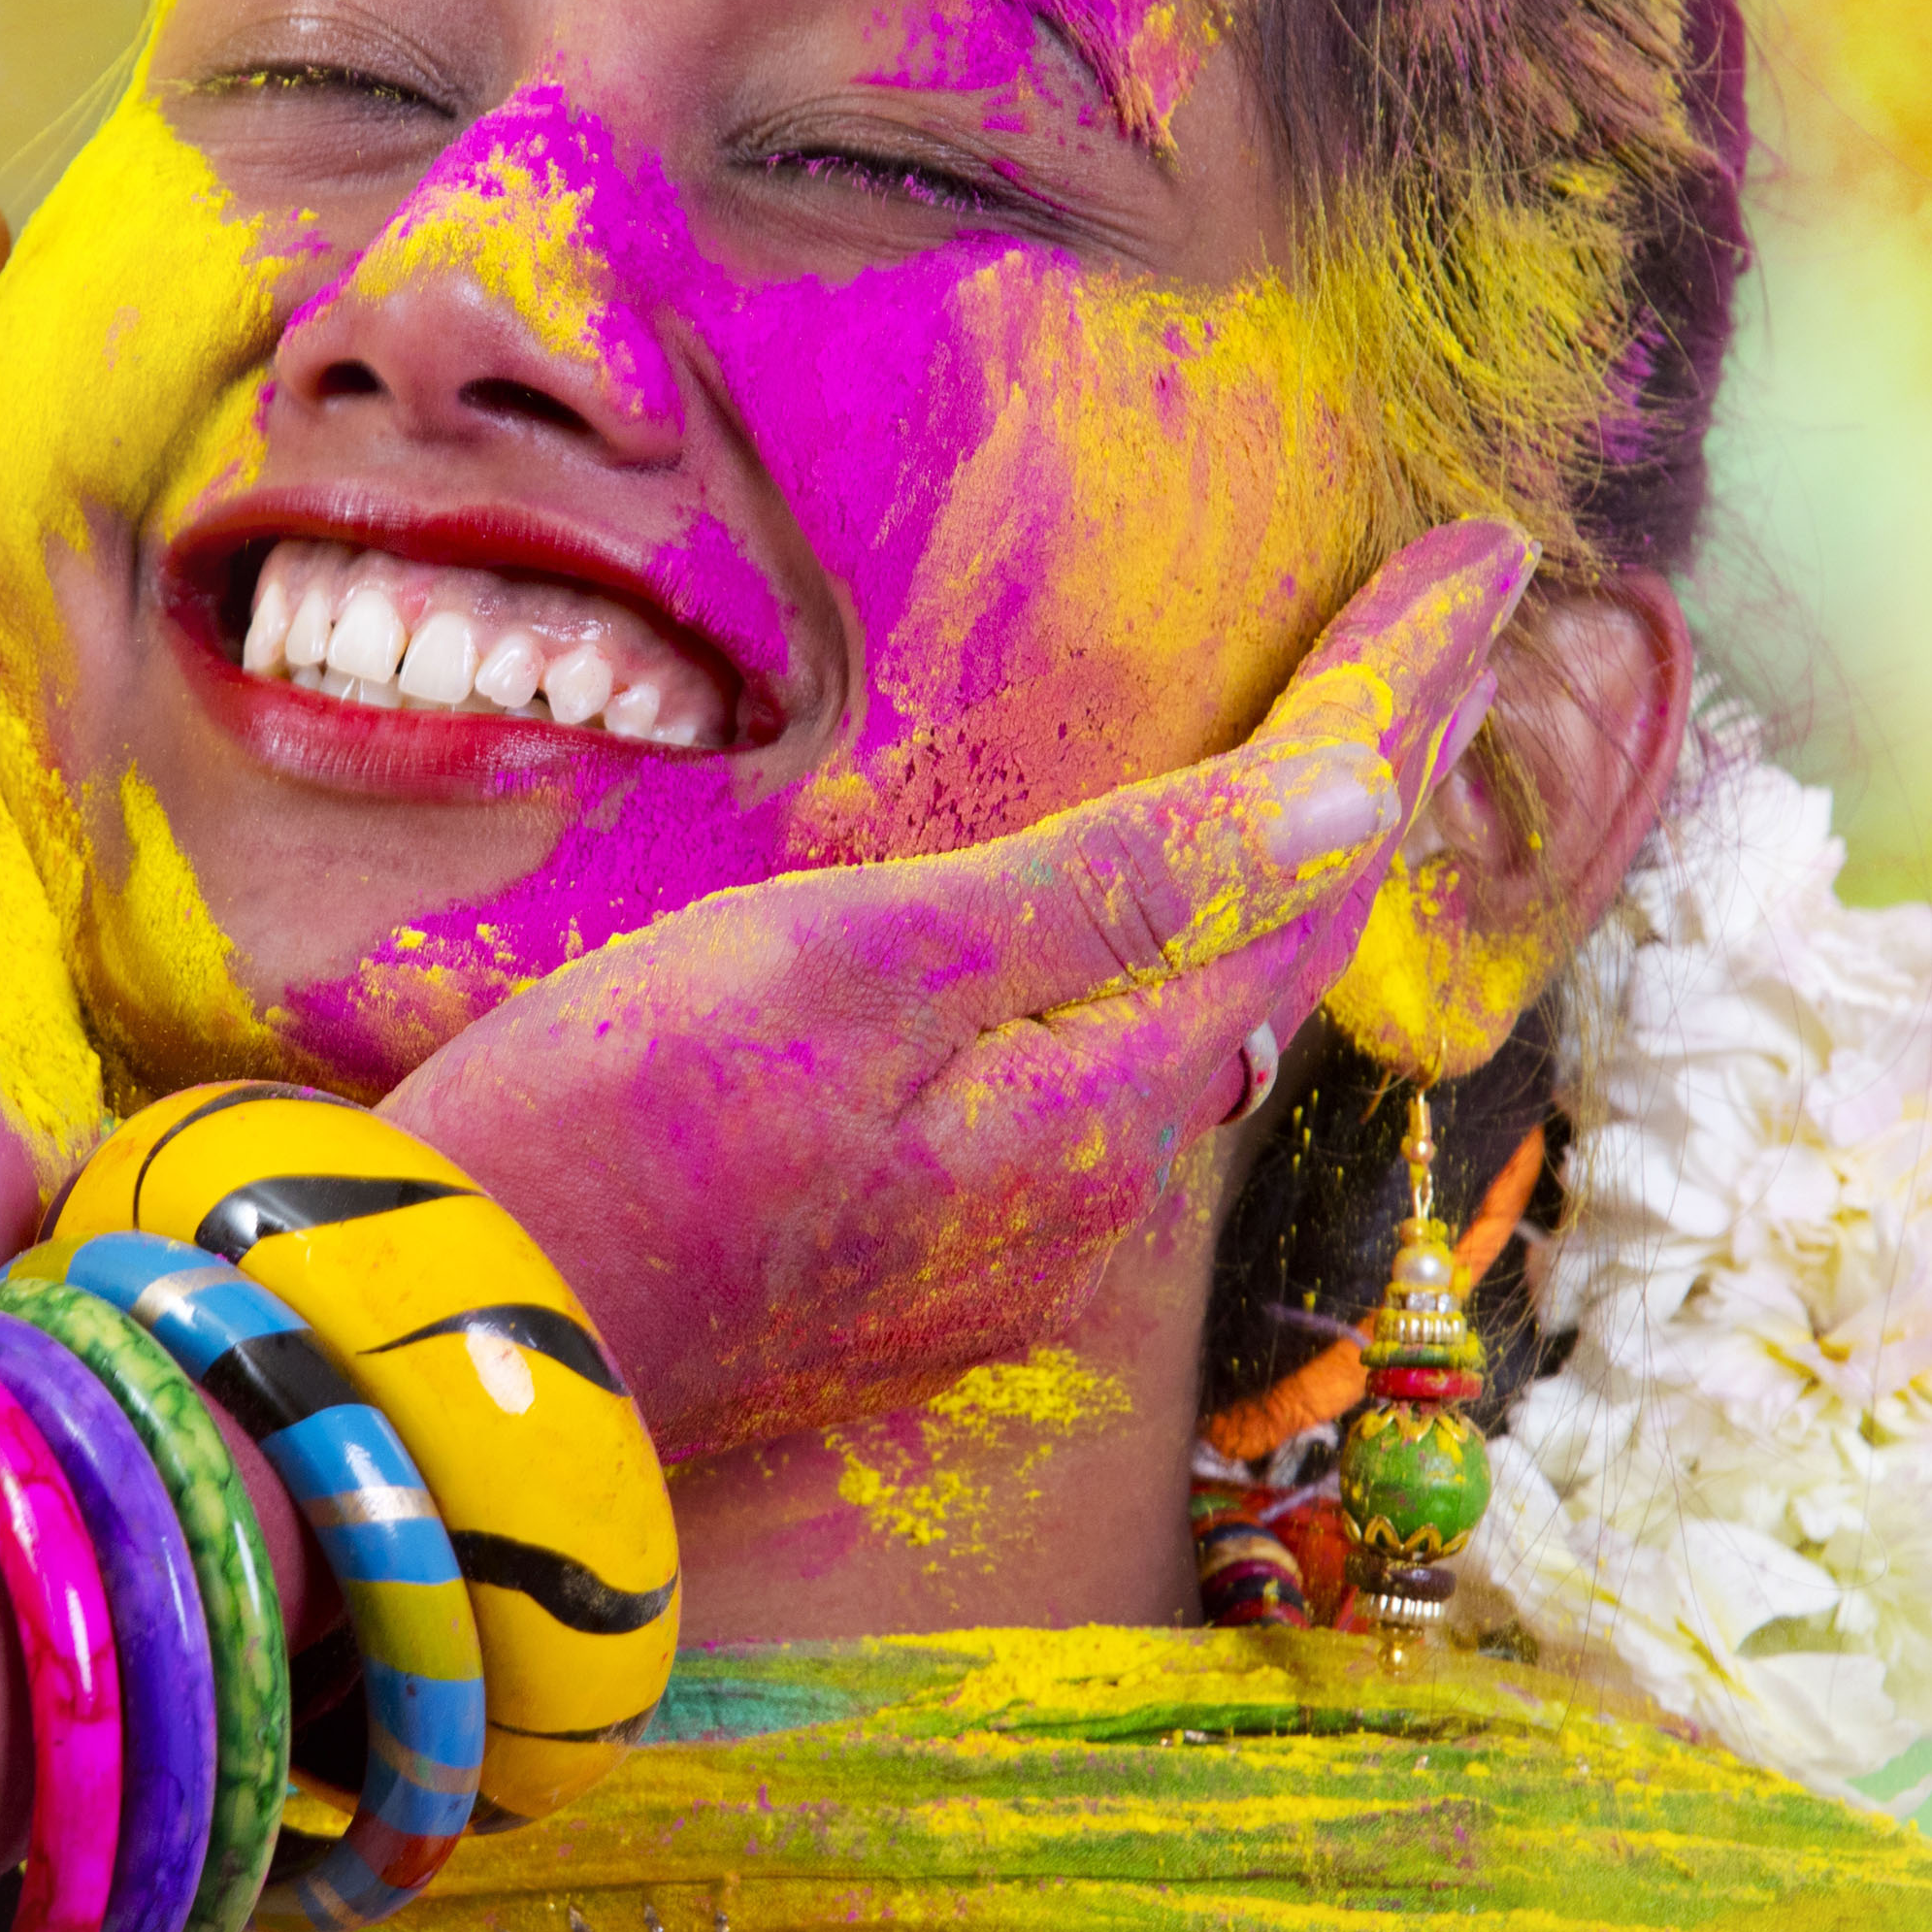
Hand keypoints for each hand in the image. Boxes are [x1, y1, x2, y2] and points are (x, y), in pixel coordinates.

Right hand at [382, 521, 1530, 1467]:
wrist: (442, 1374)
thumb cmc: (618, 1138)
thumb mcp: (860, 967)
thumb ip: (1103, 890)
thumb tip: (1351, 807)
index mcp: (1102, 1114)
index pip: (1314, 865)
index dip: (1401, 698)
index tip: (1490, 556)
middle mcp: (1092, 1201)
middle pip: (1286, 949)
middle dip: (1375, 773)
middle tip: (1454, 619)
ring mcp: (1001, 1246)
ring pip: (1201, 1021)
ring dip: (1278, 874)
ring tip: (1346, 745)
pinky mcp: (910, 1261)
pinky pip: (1102, 1078)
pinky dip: (1167, 957)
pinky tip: (1149, 927)